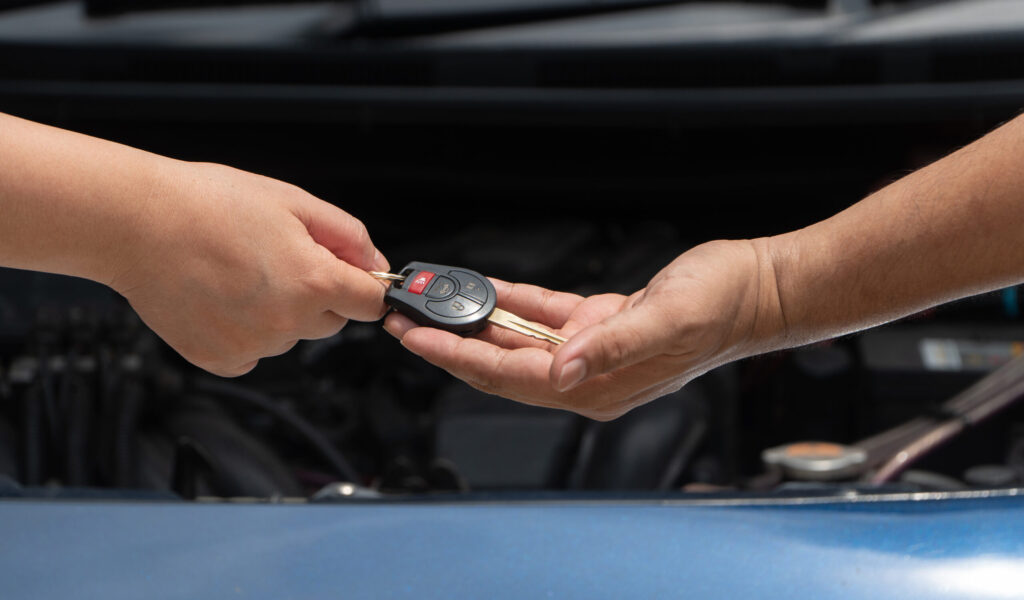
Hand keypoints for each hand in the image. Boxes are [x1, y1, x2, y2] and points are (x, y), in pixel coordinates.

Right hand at [109, 160, 389, 376]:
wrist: (137, 223)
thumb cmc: (208, 205)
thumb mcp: (294, 202)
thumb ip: (347, 236)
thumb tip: (376, 266)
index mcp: (314, 282)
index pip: (371, 304)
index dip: (364, 285)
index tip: (351, 278)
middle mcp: (288, 321)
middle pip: (331, 321)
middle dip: (318, 294)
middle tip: (277, 260)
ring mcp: (254, 345)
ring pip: (290, 335)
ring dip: (279, 312)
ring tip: (239, 273)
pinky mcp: (221, 360)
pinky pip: (253, 352)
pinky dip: (245, 331)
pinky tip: (222, 298)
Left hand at [384, 240, 784, 419]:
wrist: (757, 289)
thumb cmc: (721, 307)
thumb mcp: (666, 322)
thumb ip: (610, 348)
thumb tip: (559, 371)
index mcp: (597, 386)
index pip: (511, 375)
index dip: (460, 357)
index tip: (418, 339)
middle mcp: (588, 376)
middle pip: (502, 364)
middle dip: (451, 344)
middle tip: (405, 322)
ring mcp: (593, 352)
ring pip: (518, 340)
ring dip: (475, 322)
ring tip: (432, 305)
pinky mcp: (600, 324)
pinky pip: (544, 316)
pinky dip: (513, 302)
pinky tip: (485, 289)